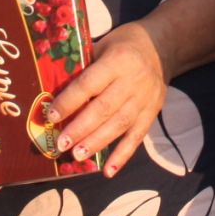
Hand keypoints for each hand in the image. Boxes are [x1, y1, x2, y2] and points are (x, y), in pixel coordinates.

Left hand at [48, 22, 168, 176]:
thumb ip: (85, 67)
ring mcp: (145, 99)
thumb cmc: (125, 44)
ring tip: (77, 156)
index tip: (51, 115)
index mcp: (117, 61)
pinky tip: (108, 171)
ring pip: (119, 125)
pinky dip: (123, 155)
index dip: (69, 101)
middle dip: (80, 128)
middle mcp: (132, 81)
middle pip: (103, 108)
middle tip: (61, 144)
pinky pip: (137, 136)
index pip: (88, 84)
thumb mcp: (104, 45)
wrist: (163, 45)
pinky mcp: (153, 113)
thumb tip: (55, 92)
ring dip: (97, 143)